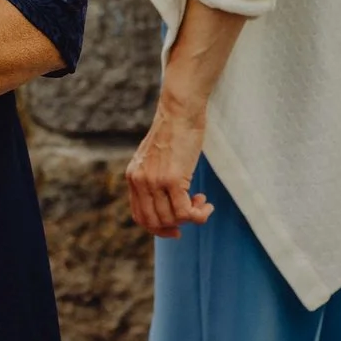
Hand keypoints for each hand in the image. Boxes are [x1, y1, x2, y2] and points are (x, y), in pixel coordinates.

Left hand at [126, 102, 213, 237]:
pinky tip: (206, 204)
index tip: (176, 229)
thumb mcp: (154, 157)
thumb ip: (153, 176)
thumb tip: (166, 200)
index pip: (140, 217)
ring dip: (191, 217)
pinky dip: (198, 214)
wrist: (180, 111)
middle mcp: (140, 181)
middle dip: (176, 226)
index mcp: (133, 177)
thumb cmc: (173, 131)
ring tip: (202, 202)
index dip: (158, 229)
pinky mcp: (172, 179)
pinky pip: (185, 212)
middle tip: (193, 212)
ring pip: (172, 219)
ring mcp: (155, 182)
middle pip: (155, 222)